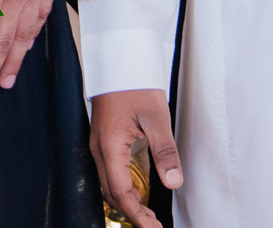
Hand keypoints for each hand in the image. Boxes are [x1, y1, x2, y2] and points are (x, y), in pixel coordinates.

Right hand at [90, 88, 180, 226]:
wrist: (120, 61)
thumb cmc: (135, 84)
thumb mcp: (156, 117)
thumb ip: (165, 151)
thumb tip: (174, 181)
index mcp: (109, 145)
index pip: (120, 192)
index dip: (136, 215)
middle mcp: (99, 148)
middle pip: (111, 193)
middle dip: (132, 214)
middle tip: (154, 226)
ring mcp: (98, 144)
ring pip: (108, 184)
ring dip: (127, 203)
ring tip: (147, 216)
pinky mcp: (103, 140)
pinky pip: (109, 173)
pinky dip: (122, 189)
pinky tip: (136, 193)